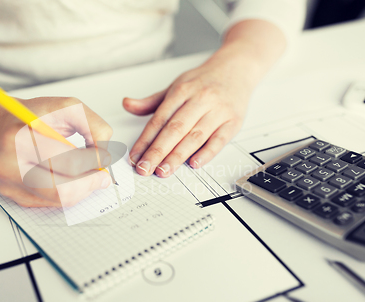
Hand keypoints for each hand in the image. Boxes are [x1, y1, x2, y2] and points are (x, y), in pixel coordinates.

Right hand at [0, 97, 112, 206]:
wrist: (5, 125)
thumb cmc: (35, 115)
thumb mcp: (67, 106)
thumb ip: (92, 125)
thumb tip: (105, 152)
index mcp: (19, 138)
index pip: (68, 161)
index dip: (94, 162)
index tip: (105, 157)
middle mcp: (7, 164)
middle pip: (61, 188)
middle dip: (90, 182)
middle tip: (102, 175)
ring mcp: (8, 184)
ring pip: (58, 200)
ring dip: (81, 190)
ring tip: (89, 177)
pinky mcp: (13, 195)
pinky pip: (49, 203)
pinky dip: (67, 193)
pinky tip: (70, 178)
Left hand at [123, 53, 250, 177]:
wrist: (237, 67)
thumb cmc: (204, 81)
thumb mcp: (176, 86)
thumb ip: (152, 101)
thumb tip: (127, 104)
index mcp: (182, 91)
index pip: (159, 119)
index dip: (145, 140)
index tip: (135, 157)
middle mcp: (200, 100)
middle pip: (175, 129)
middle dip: (158, 151)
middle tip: (145, 168)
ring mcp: (218, 111)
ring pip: (195, 136)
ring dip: (177, 156)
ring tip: (163, 170)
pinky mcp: (233, 121)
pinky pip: (219, 140)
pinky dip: (207, 153)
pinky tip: (194, 163)